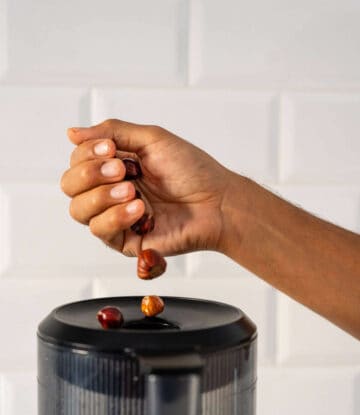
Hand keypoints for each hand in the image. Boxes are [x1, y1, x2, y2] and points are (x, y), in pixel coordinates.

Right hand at [61, 119, 233, 256]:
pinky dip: (115, 216)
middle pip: (70, 186)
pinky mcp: (125, 241)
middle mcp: (110, 192)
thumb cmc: (192, 171)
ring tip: (133, 191)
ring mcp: (116, 217)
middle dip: (89, 174)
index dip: (86, 154)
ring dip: (101, 196)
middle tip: (121, 169)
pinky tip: (139, 208)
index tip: (111, 149)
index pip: (77, 161)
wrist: (217, 202)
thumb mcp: (152, 140)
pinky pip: (101, 231)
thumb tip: (71, 133)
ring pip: (79, 210)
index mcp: (114, 167)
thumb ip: (112, 132)